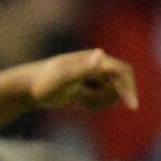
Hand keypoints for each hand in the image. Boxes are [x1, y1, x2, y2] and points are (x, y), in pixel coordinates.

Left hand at [23, 48, 137, 113]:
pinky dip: (96, 104)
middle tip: (89, 105)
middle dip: (111, 97)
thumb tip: (101, 53)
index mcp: (94, 60)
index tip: (132, 107)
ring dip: (101, 101)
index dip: (130, 88)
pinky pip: (103, 98)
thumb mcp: (63, 78)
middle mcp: (97, 65)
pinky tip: (79, 101)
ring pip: (112, 92)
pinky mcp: (89, 85)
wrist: (28, 87)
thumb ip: (83, 68)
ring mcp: (93, 75)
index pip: (122, 71)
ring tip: (78, 101)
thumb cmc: (44, 83)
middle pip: (120, 82)